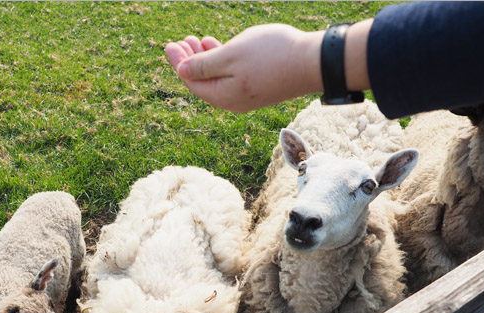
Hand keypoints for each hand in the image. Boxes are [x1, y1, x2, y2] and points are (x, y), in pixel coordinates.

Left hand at [165, 24, 323, 112]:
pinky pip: (232, 77)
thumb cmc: (272, 55)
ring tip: (196, 40)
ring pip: (218, 78)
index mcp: (223, 96)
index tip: (170, 44)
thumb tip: (182, 71)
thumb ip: (204, 64)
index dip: (178, 62)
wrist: (314, 62)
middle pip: (203, 82)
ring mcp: (247, 97)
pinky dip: (222, 62)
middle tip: (180, 41)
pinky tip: (219, 47)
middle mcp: (233, 102)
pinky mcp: (260, 88)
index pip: (192, 82)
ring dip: (205, 59)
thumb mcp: (231, 55)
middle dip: (189, 60)